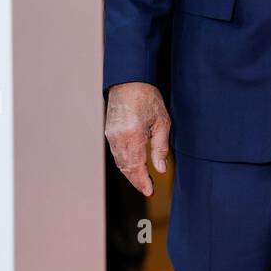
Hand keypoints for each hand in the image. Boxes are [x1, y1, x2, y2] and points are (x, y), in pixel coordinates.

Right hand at [104, 81, 170, 196]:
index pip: (136, 167)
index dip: (142, 182)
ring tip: (142, 180)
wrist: (129, 80)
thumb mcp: (161, 121)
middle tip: (147, 188)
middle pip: (125, 168)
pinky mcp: (109, 131)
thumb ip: (160, 147)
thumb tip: (161, 168)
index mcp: (133, 136)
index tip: (149, 191)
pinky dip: (124, 162)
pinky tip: (132, 165)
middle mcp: (118, 138)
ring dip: (129, 173)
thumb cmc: (148, 97)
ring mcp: (111, 135)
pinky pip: (115, 153)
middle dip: (136, 180)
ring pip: (119, 162)